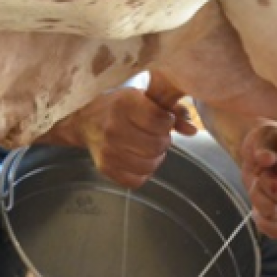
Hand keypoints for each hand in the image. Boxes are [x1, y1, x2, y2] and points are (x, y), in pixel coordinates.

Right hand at [50, 73, 196, 187]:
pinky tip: (139, 159)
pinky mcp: (105, 167)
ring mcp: (108, 150)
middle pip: (157, 145)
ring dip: (155, 157)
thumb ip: (172, 110)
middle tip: (157, 135)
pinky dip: (143, 172)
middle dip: (163, 140)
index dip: (168, 121)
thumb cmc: (118, 104)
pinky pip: (136, 180)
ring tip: (149, 146)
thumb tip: (193, 129)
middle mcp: (114, 127)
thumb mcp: (144, 96)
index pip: (160, 121)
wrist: (83, 118)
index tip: (163, 119)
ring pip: (149, 164)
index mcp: (125, 104)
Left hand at [240, 122, 276, 238]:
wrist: (260, 158)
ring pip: (275, 212)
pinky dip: (262, 220)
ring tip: (259, 185)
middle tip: (262, 172)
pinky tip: (258, 206)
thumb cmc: (268, 144)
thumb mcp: (264, 137)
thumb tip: (266, 158)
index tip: (275, 158)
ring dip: (257, 197)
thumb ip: (265, 145)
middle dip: (264, 181)